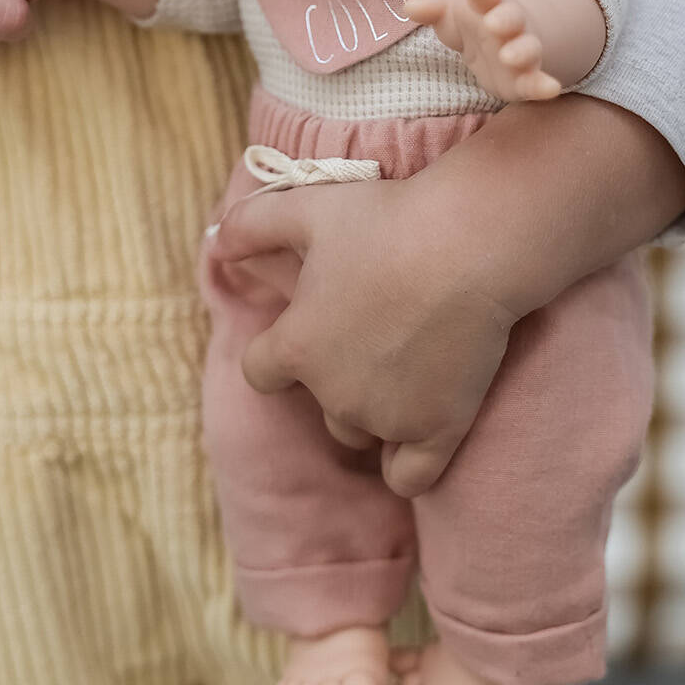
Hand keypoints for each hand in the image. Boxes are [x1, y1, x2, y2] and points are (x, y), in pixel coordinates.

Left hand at [206, 172, 515, 498]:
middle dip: (336, 375)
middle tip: (375, 327)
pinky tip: (421, 426)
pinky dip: (409, 460)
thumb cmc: (385, 220)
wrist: (470, 244)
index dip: (279, 353)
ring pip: (361, 432)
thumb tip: (213, 244)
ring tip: (406, 362)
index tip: (309, 327)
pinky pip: (409, 476)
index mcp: (295, 347)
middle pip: (319, 402)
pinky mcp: (438, 431)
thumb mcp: (304, 208)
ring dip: (372, 410)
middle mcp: (333, 393)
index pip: (260, 372)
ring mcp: (386, 418)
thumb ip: (248, 225)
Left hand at [404, 0, 560, 103]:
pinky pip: (537, 81)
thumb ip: (432, 8)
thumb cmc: (470, 20)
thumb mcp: (448, 13)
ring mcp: (520, 50)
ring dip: (522, 51)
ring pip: (527, 49)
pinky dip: (545, 85)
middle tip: (492, 23)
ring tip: (509, 56)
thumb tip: (409, 8)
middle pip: (511, 17)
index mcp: (488, 2)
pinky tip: (551, 89)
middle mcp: (509, 24)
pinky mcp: (525, 79)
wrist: (503, 39)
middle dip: (504, 19)